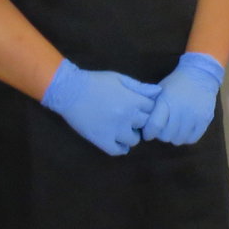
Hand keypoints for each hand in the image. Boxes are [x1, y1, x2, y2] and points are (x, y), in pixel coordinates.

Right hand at [41, 60, 159, 155]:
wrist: (70, 91)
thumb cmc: (96, 81)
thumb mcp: (120, 78)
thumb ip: (140, 87)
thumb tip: (158, 92)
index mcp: (133, 100)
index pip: (153, 109)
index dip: (147, 108)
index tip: (141, 107)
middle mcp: (127, 117)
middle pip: (146, 124)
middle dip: (141, 121)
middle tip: (133, 119)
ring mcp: (115, 130)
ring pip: (134, 140)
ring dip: (132, 135)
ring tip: (124, 130)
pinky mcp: (102, 140)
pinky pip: (118, 151)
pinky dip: (121, 148)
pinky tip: (118, 141)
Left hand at [141, 52, 225, 145]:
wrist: (200, 73)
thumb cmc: (176, 83)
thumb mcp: (160, 91)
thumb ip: (152, 107)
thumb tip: (143, 124)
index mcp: (166, 101)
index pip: (154, 126)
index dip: (149, 133)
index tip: (148, 133)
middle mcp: (181, 110)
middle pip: (166, 135)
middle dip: (162, 134)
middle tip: (163, 128)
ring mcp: (195, 115)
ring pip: (179, 139)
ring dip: (174, 136)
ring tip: (175, 128)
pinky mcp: (205, 119)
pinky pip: (192, 138)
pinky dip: (186, 137)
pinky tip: (185, 129)